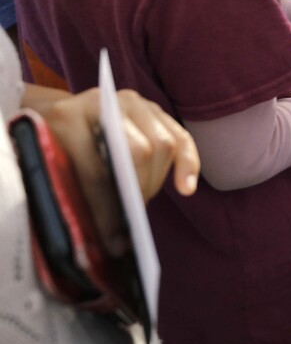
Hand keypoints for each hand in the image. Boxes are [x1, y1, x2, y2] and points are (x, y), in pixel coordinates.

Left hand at [42, 89, 199, 255]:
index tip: (113, 240)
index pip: (97, 170)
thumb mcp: (49, 165)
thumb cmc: (49, 146)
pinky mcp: (154, 110)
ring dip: (157, 182)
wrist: (51, 112)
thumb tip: (110, 240)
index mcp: (70, 117)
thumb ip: (74, 192)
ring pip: (163, 144)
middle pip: (139, 151)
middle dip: (139, 192)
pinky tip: (186, 189)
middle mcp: (107, 103)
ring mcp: (134, 103)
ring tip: (142, 205)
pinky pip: (181, 138)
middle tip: (132, 220)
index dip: (107, 208)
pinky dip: (188, 164)